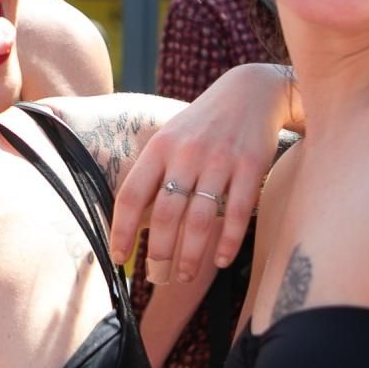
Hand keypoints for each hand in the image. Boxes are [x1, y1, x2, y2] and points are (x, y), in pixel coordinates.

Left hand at [109, 63, 290, 284]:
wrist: (251, 92)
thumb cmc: (203, 124)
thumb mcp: (171, 138)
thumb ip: (154, 172)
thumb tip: (132, 220)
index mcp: (160, 147)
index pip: (130, 195)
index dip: (120, 230)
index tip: (117, 258)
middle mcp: (186, 153)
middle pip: (164, 215)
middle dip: (158, 252)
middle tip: (157, 275)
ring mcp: (219, 160)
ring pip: (199, 220)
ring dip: (190, 255)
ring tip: (184, 275)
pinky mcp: (250, 165)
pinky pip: (237, 212)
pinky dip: (228, 242)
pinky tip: (221, 261)